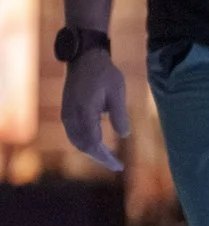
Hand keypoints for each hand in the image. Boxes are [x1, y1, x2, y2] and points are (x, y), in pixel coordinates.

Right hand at [61, 50, 128, 171]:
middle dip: (99, 157)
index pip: (93, 143)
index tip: (118, 166)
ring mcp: (66, 114)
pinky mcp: (67, 112)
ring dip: (91, 151)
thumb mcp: (117, 92)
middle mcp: (71, 116)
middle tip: (117, 166)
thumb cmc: (104, 73)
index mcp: (85, 112)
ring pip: (76, 141)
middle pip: (83, 145)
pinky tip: (98, 145)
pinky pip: (74, 133)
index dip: (105, 157)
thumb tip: (124, 135)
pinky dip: (85, 143)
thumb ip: (120, 114)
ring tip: (108, 158)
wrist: (85, 59)